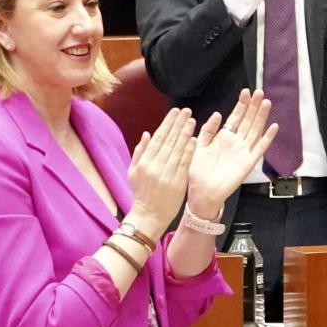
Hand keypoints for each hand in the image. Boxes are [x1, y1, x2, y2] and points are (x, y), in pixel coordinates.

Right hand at [125, 108, 195, 235]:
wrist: (149, 215)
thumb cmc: (141, 193)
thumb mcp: (133, 172)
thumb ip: (139, 152)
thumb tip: (147, 134)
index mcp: (144, 162)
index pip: (158, 138)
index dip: (167, 123)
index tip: (174, 112)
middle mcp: (155, 166)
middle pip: (169, 141)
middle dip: (178, 124)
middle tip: (186, 111)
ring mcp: (167, 174)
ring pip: (178, 150)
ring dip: (185, 134)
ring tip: (191, 121)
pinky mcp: (178, 182)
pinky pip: (184, 163)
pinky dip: (189, 151)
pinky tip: (194, 139)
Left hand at [187, 90, 277, 217]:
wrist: (202, 192)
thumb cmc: (197, 171)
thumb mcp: (198, 146)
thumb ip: (207, 130)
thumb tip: (218, 114)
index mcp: (223, 137)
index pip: (235, 117)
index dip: (241, 105)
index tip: (245, 92)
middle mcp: (236, 142)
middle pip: (247, 121)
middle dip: (253, 106)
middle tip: (259, 92)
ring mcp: (243, 151)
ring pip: (255, 130)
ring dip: (261, 117)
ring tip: (266, 102)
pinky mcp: (248, 162)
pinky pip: (259, 148)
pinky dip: (267, 138)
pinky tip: (273, 127)